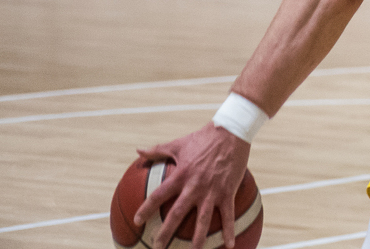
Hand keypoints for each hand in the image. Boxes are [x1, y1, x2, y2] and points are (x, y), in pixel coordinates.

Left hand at [134, 124, 250, 248]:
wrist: (232, 132)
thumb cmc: (204, 137)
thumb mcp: (179, 143)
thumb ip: (158, 150)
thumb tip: (138, 151)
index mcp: (181, 175)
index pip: (159, 195)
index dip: (146, 208)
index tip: (137, 221)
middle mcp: (195, 186)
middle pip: (177, 213)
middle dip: (165, 232)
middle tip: (157, 247)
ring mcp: (212, 191)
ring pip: (202, 220)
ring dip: (197, 239)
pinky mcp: (228, 192)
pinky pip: (228, 215)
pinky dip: (229, 231)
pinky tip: (229, 245)